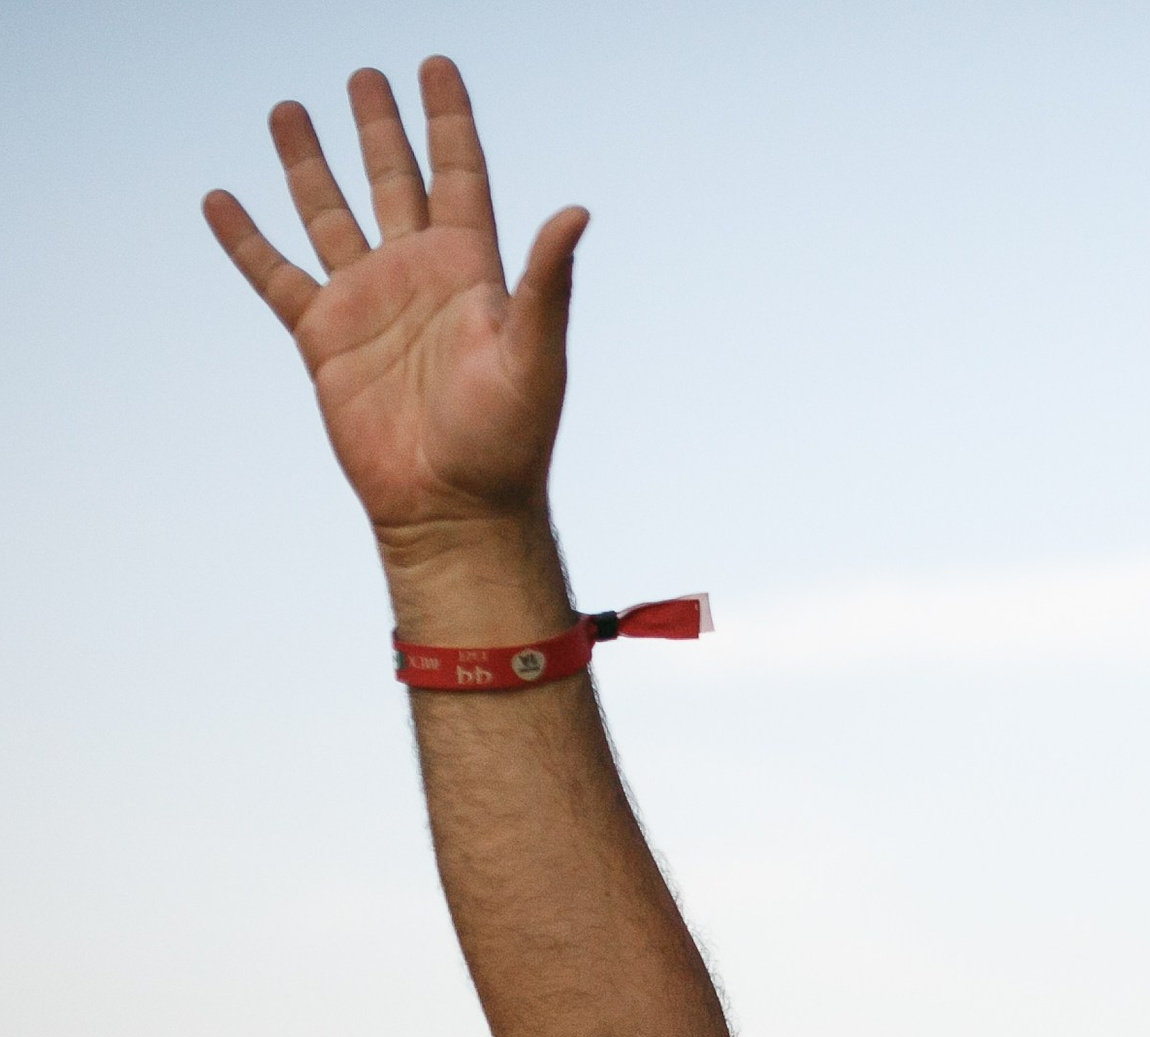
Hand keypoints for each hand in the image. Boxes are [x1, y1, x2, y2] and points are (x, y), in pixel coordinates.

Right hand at [204, 60, 582, 562]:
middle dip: (381, 127)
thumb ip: (548, 283)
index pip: (460, 174)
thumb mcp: (536, 356)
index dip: (448, 119)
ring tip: (288, 107)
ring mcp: (368, 304)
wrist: (453, 509)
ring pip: (331, 212)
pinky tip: (220, 199)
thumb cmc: (508, 443)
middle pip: (395, 181)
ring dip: (309, 162)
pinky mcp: (324, 339)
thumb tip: (578, 211)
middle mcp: (417, 276)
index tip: (436, 64)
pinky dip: (246, 239)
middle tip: (366, 75)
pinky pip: (276, 274)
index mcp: (471, 271)